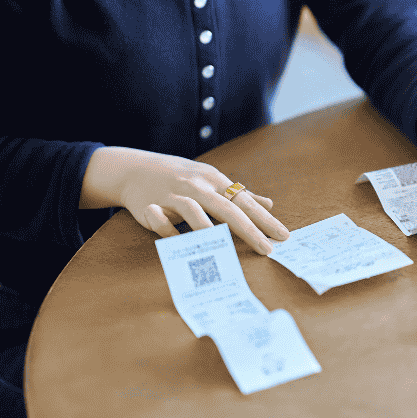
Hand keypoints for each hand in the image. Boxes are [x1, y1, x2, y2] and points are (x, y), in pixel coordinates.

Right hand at [80, 147, 288, 253]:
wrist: (134, 168)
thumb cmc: (179, 176)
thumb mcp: (211, 180)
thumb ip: (239, 194)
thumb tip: (269, 205)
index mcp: (215, 180)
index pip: (244, 201)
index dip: (264, 219)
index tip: (282, 236)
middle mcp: (197, 185)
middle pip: (227, 208)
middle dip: (249, 230)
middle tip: (267, 249)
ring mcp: (173, 194)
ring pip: (193, 210)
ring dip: (208, 229)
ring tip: (223, 247)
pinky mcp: (150, 204)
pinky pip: (161, 219)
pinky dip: (169, 230)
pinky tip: (179, 242)